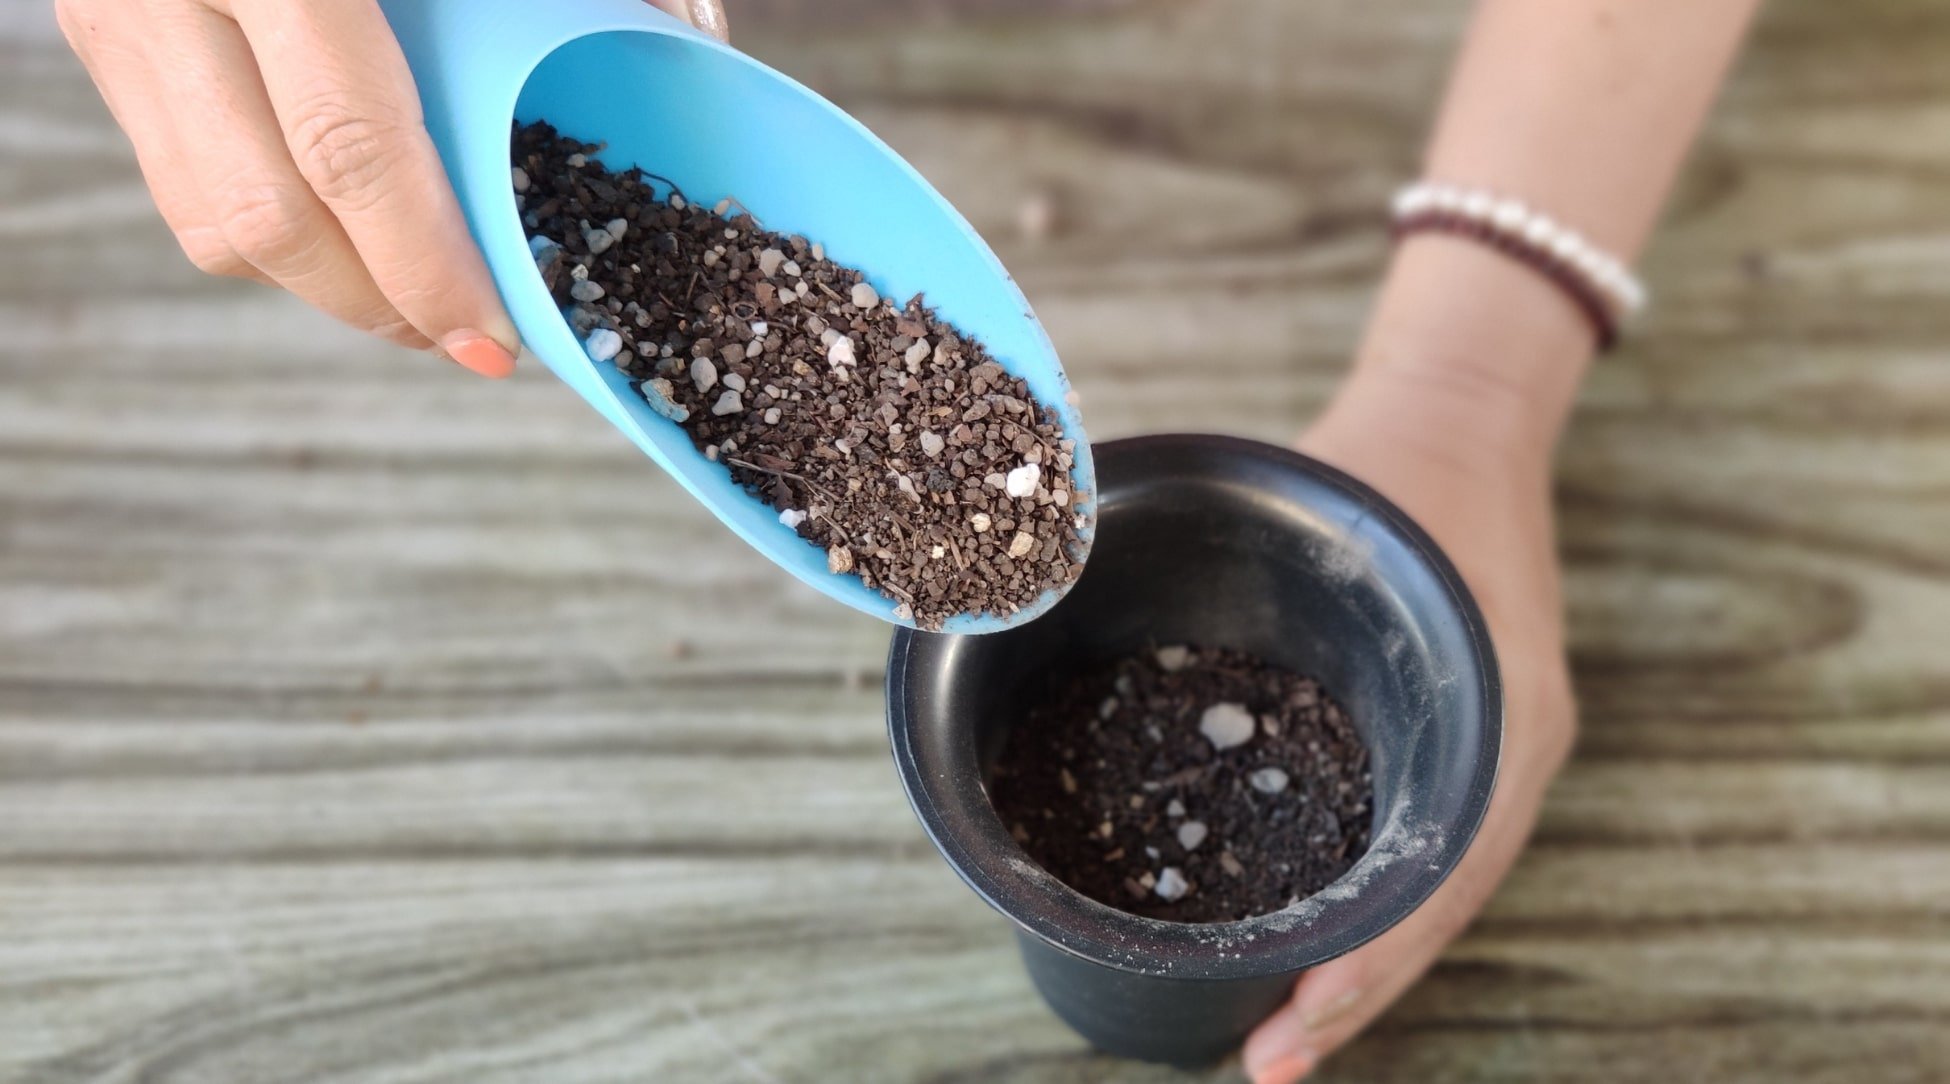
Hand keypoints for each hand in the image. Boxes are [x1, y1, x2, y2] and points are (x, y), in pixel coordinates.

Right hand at [55, 0, 725, 376]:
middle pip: (274, 219)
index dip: (427, 267)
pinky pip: (182, 184)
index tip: (494, 340)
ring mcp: (117, 26)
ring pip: (214, 223)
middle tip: (467, 343)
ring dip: (326, 289)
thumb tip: (687, 39)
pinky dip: (275, 236)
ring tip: (417, 305)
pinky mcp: (100, 44)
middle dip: (384, 306)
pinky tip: (350, 238)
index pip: (352, 150)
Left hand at [1243, 268, 1581, 1081]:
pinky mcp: (1459, 743)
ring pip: (1425, 896)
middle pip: (1430, 912)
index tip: (1285, 1032)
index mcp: (1499, 719)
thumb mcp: (1325, 510)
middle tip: (1265, 1061)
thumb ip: (1225, 563)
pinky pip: (1415, 844)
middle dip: (1348, 993)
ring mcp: (1488, 753)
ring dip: (1357, 965)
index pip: (1435, 886)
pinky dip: (1368, 904)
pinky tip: (1312, 939)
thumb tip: (1053, 580)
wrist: (1461, 410)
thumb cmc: (1392, 460)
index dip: (1358, 969)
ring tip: (1279, 1033)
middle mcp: (1502, 755)